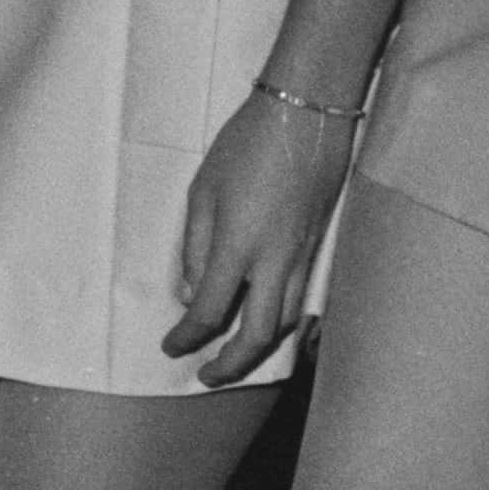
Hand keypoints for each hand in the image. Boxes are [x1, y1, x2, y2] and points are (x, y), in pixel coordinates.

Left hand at [166, 88, 357, 383]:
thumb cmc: (246, 144)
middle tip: (207, 375)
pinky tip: (264, 321)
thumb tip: (189, 290)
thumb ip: (194, 244)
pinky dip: (281, 322)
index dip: (187, 336)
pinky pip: (301, 299)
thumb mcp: (203, 188)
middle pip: (257, 335)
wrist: (307, 114)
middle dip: (231, 365)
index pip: (209, 310)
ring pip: (286, 323)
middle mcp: (275, 260)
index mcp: (238, 244)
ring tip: (234, 356)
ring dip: (258, 349)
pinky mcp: (318, 247)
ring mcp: (303, 256)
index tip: (171, 347)